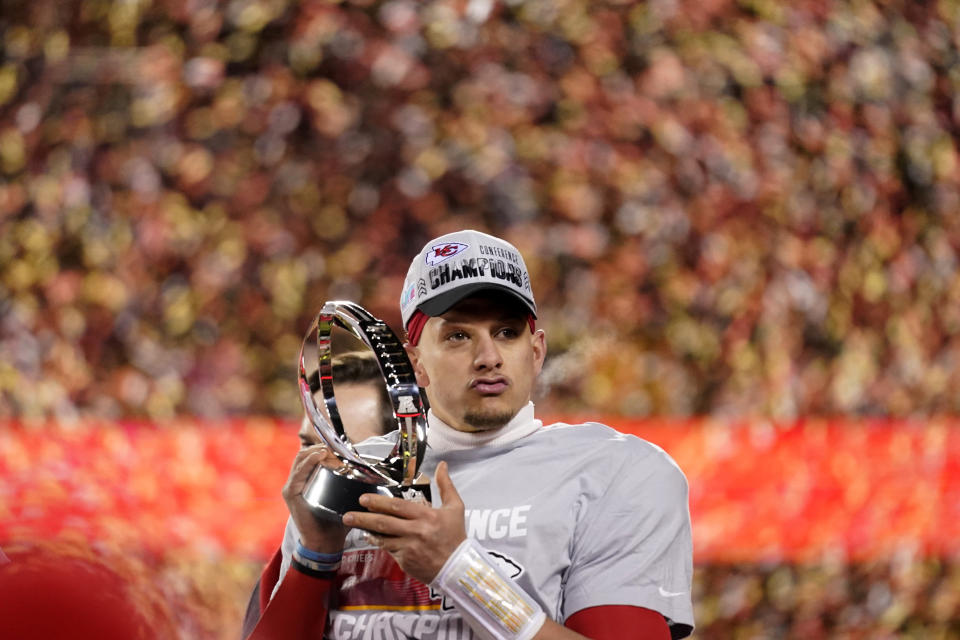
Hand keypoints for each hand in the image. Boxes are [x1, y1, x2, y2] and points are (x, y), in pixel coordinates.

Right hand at [281, 444, 347, 552]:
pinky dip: (308, 462)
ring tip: (330, 449)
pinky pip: (298, 474)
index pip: (311, 455)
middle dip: (320, 446)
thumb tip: (371, 470)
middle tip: (336, 446)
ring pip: (300, 459)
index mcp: (307, 479)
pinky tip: (320, 456)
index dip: (324, 447)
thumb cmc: (336, 520)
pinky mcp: (291, 494)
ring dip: (316, 451)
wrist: (325, 542)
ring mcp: (292, 487)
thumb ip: (351, 483)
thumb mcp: (343, 497)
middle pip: (305, 454)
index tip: (340, 446)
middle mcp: (297, 480)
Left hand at [342, 461, 464, 583]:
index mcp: (427, 516)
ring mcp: (408, 548)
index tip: (364, 500)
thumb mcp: (455, 508)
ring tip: (353, 525)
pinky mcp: (405, 561)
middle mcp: (415, 532)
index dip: (378, 503)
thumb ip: (445, 485)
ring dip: (367, 531)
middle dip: (363, 518)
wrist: (458, 568)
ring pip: (382, 538)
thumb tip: (442, 465)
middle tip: (348, 515)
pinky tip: (370, 537)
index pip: (397, 507)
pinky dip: (378, 543)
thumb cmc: (455, 536)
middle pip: (384, 523)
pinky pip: (388, 549)